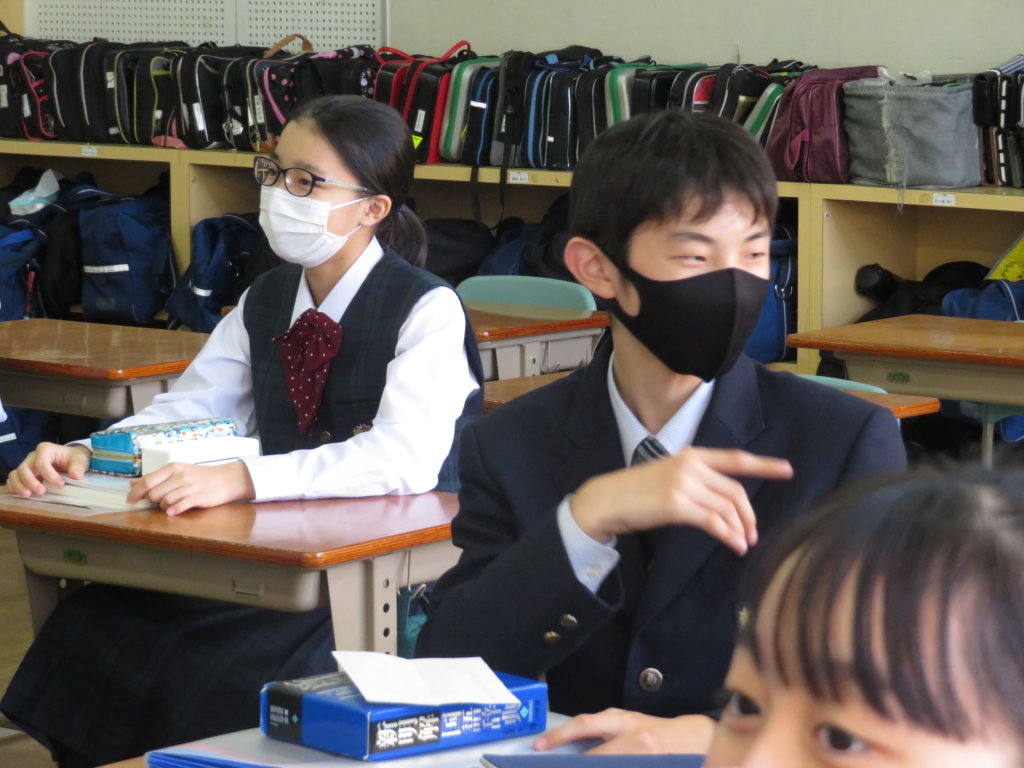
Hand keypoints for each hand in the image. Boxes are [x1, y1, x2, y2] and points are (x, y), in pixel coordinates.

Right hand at [7, 442, 91, 496]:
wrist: (70, 460)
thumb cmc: (73, 458)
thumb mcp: (80, 460)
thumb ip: (78, 466)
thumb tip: (76, 476)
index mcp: (46, 449)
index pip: (41, 462)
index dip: (49, 475)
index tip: (61, 484)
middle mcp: (33, 456)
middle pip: (24, 468)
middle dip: (31, 481)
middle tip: (42, 492)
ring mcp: (27, 465)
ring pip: (15, 474)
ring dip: (20, 486)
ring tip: (28, 495)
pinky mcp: (23, 474)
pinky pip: (13, 480)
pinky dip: (15, 487)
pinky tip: (24, 494)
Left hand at [127, 460, 255, 514]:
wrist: (227, 479)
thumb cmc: (201, 476)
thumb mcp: (178, 472)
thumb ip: (156, 478)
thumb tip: (133, 483)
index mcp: (173, 468)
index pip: (147, 481)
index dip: (135, 493)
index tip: (130, 500)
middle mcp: (180, 476)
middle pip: (154, 493)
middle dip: (152, 501)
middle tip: (159, 501)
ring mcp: (190, 486)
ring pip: (165, 501)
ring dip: (164, 507)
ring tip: (171, 505)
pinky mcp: (198, 497)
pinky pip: (180, 506)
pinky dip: (174, 510)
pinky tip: (174, 511)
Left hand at [535, 709, 714, 754]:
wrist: (692, 739)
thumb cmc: (654, 731)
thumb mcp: (627, 725)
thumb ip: (602, 734)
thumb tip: (568, 749)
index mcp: (622, 721)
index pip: (584, 726)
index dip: (560, 736)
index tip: (539, 746)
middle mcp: (633, 738)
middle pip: (595, 757)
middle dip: (575, 764)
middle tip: (554, 765)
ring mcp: (644, 757)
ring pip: (607, 763)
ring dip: (589, 766)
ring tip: (578, 767)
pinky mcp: (652, 767)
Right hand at [571, 447, 792, 554]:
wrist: (607, 499)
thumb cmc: (637, 493)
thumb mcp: (669, 475)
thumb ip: (696, 481)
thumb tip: (724, 504)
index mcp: (691, 455)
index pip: (735, 459)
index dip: (763, 465)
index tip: (786, 470)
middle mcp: (690, 465)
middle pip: (734, 491)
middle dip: (749, 515)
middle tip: (753, 534)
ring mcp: (683, 483)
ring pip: (727, 508)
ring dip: (740, 529)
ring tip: (743, 544)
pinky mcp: (676, 504)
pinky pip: (713, 521)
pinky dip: (728, 535)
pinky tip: (733, 545)